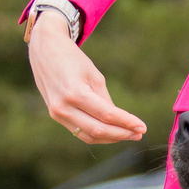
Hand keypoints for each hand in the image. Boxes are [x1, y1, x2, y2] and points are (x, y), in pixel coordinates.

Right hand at [28, 15, 146, 143]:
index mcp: (75, 93)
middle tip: (139, 133)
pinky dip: (97, 134)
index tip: (142, 127)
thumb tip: (119, 121)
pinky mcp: (55, 116)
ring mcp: (57, 113)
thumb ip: (105, 100)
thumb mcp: (94, 75)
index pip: (106, 115)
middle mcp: (63, 107)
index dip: (126, 123)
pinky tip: (112, 132)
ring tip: (129, 134)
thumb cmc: (73, 59)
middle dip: (121, 134)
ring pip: (88, 136)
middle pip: (98, 130)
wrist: (45, 51)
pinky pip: (79, 131)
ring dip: (111, 138)